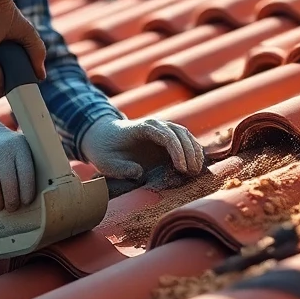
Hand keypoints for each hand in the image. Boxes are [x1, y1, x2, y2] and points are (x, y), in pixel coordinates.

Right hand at [0, 106, 34, 211]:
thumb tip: (35, 192)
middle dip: (12, 201)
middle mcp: (3, 151)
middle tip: (12, 207)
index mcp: (19, 146)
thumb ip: (24, 163)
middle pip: (10, 185)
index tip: (26, 201)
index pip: (27, 174)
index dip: (27, 191)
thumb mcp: (15, 145)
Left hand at [80, 117, 205, 180]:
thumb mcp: (106, 163)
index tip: (181, 168)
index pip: (164, 134)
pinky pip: (184, 140)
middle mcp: (155, 125)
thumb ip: (121, 169)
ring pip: (185, 135)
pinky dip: (193, 150)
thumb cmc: (104, 150)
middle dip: (189, 152)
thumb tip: (139, 173)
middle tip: (192, 173)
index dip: (176, 150)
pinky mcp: (166, 136)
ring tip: (196, 171)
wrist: (103, 136)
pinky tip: (197, 164)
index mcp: (141, 128)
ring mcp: (162, 129)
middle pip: (179, 133)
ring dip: (194, 151)